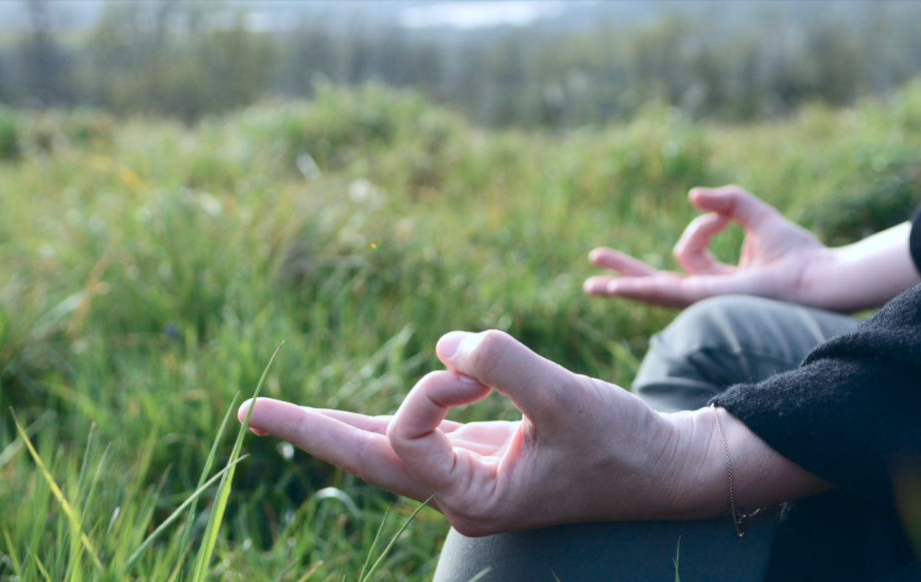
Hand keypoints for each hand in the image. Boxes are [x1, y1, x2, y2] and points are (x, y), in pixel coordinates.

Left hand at [239, 330, 828, 535]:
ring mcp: (471, 477)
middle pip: (368, 459)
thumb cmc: (626, 445)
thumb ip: (506, 363)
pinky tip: (361, 412)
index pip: (408, 437)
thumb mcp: (568, 399)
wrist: (670, 470)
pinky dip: (393, 414)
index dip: (426, 390)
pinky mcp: (487, 455)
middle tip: (250, 412)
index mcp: (474, 498)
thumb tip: (448, 343)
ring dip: (339, 426)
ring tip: (280, 415)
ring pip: (390, 448)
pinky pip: (422, 435)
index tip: (476, 366)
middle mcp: (461, 494)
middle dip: (310, 432)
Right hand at [585, 185, 830, 308]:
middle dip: (624, 273)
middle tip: (592, 267)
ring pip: (652, 291)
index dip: (704, 224)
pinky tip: (618, 287)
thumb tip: (693, 196)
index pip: (687, 251)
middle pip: (654, 283)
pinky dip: (640, 287)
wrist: (820, 277)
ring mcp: (706, 300)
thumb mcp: (757, 216)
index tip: (724, 216)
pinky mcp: (709, 298)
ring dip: (623, 283)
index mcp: (717, 280)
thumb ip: (729, 202)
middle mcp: (707, 294)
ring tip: (592, 283)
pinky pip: (667, 291)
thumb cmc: (800, 254)